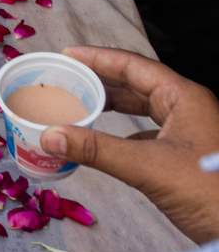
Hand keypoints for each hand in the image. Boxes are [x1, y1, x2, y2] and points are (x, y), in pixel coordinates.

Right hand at [40, 47, 218, 244]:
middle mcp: (189, 108)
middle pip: (138, 84)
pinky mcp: (188, 156)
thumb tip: (49, 136)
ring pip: (144, 109)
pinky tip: (106, 143)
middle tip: (67, 79)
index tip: (67, 56)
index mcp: (185, 97)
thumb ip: (97, 150)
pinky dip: (124, 133)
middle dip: (102, 81)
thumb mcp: (148, 168)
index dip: (98, 58)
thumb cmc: (209, 195)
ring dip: (113, 107)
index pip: (134, 66)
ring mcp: (191, 132)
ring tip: (81, 104)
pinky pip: (149, 133)